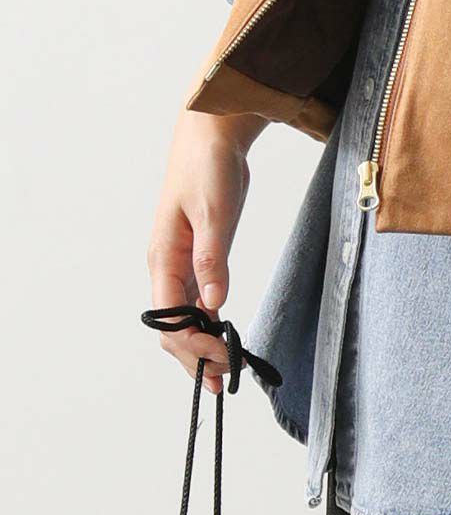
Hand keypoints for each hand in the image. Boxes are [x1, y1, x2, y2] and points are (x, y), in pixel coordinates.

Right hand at [145, 107, 263, 393]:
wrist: (211, 134)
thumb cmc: (208, 167)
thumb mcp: (214, 212)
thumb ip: (212, 259)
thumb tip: (213, 305)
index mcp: (163, 258)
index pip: (171, 318)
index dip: (195, 345)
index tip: (223, 358)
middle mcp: (165, 265)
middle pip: (172, 325)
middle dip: (194, 355)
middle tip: (224, 380)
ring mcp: (178, 261)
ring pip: (182, 316)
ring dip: (199, 343)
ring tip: (224, 368)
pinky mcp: (195, 253)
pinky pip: (193, 298)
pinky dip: (206, 320)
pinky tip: (220, 332)